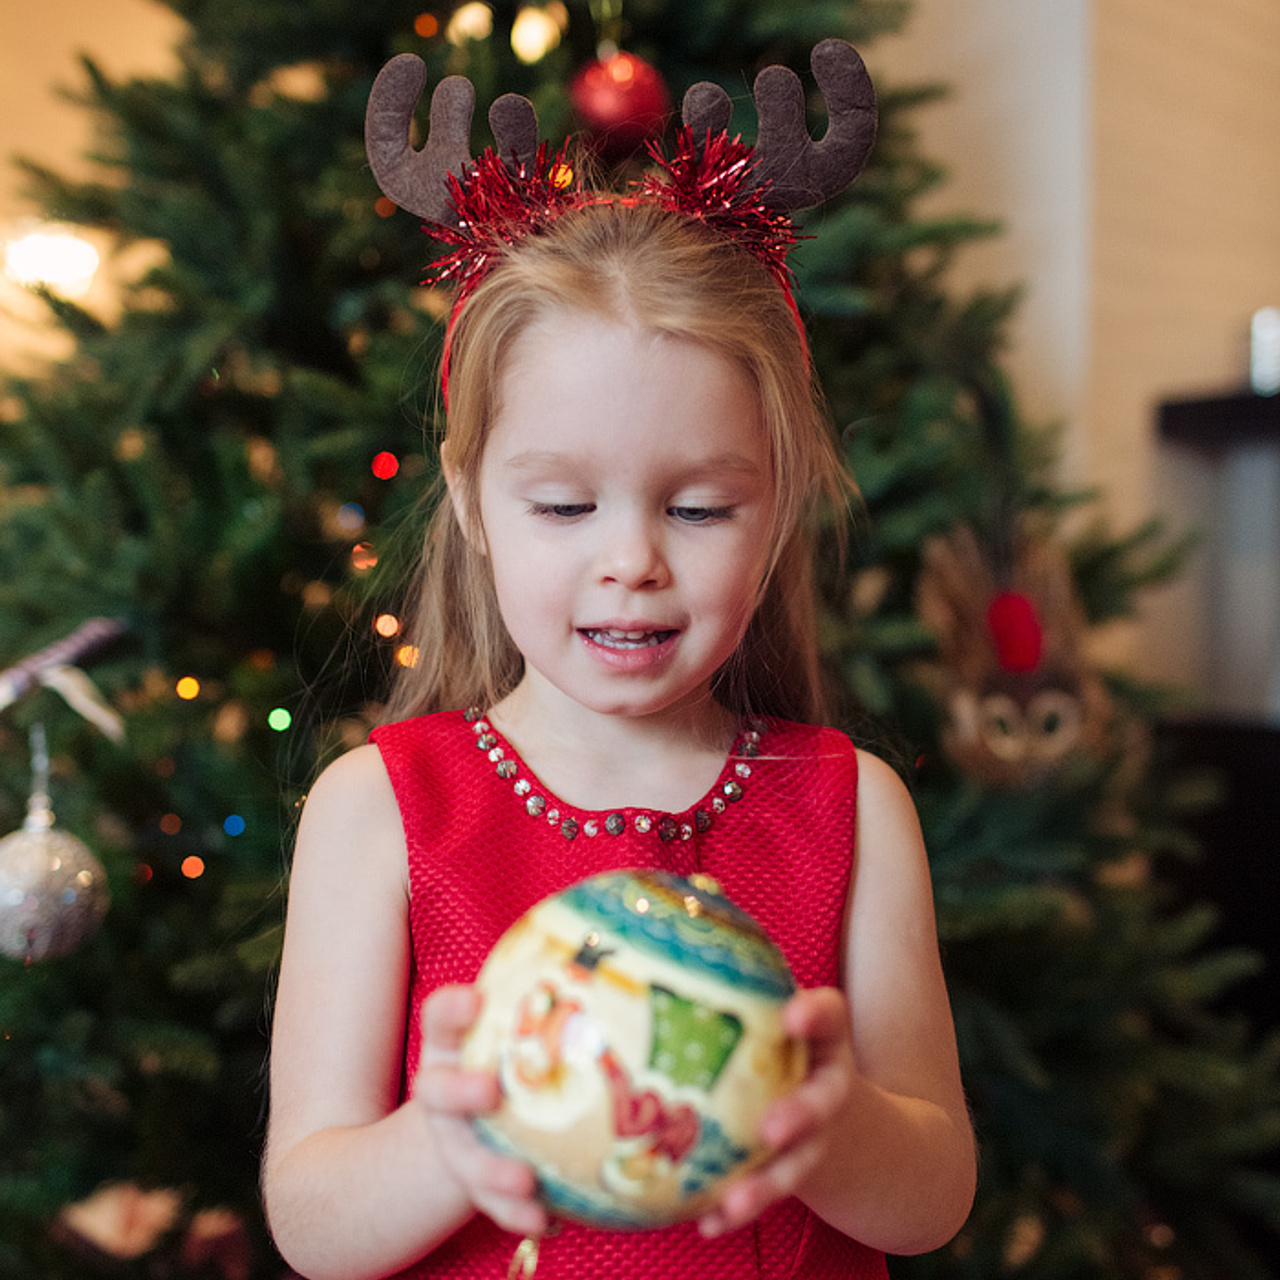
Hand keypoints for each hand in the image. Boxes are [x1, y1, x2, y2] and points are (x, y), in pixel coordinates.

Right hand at [413, 984, 547, 1237]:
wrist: (478, 1118)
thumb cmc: (518, 1052)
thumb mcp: (526, 1021)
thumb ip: (557, 990)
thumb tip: (621, 938)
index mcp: (455, 1043)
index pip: (441, 1017)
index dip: (452, 1008)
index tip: (475, 999)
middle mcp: (445, 1090)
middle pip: (436, 1090)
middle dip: (459, 1092)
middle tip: (489, 1091)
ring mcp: (454, 1139)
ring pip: (462, 1157)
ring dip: (490, 1171)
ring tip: (525, 1181)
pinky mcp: (472, 1181)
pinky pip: (492, 1203)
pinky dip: (518, 1213)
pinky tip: (550, 1222)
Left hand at [697, 986, 855, 1236]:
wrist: (840, 1122)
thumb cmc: (781, 1051)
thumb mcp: (772, 1013)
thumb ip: (733, 985)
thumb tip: (655, 929)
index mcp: (824, 1041)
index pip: (830, 1016)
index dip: (815, 1015)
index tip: (794, 1016)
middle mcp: (827, 1088)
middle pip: (823, 1102)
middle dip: (800, 1115)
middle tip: (771, 1128)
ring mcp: (817, 1137)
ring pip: (797, 1164)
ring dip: (765, 1186)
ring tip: (733, 1204)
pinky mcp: (795, 1174)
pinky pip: (766, 1195)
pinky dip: (735, 1210)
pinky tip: (705, 1223)